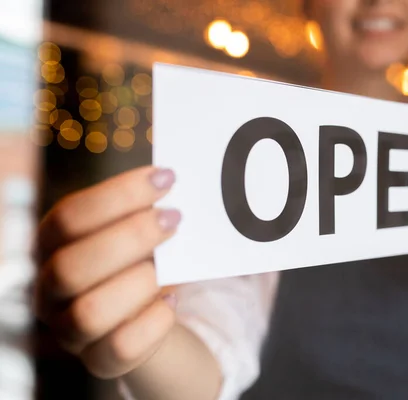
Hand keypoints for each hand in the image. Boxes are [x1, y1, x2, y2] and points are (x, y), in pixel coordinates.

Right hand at [34, 166, 180, 378]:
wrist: (147, 314)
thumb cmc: (140, 259)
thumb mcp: (136, 230)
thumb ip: (146, 208)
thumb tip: (175, 178)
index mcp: (53, 245)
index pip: (69, 217)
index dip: (119, 195)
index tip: (166, 178)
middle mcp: (50, 289)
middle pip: (71, 267)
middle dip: (130, 237)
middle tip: (175, 218)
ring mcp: (70, 329)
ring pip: (90, 313)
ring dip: (139, 283)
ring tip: (170, 269)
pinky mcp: (100, 359)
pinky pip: (122, 348)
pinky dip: (154, 322)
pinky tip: (172, 300)